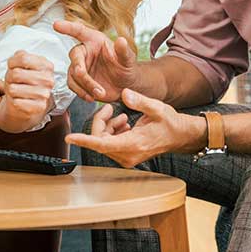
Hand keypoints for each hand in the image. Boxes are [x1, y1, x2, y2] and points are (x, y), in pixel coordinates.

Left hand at [0, 51, 54, 131]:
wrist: (24, 102)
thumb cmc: (21, 81)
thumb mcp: (19, 64)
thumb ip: (19, 56)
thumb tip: (16, 59)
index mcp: (47, 66)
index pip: (22, 58)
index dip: (12, 63)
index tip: (14, 68)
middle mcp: (48, 80)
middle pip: (16, 73)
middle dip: (9, 77)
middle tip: (14, 81)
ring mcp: (45, 94)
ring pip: (13, 88)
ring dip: (10, 90)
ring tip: (15, 90)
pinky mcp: (38, 108)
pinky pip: (16, 102)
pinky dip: (13, 101)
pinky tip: (18, 100)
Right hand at [53, 20, 137, 102]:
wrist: (125, 86)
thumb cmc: (126, 67)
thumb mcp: (128, 59)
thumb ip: (123, 51)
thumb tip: (121, 40)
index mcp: (94, 40)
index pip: (79, 31)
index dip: (67, 27)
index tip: (56, 24)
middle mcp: (84, 51)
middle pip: (75, 57)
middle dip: (79, 68)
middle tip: (83, 74)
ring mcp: (79, 66)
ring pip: (73, 74)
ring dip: (84, 85)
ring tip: (99, 93)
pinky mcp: (77, 80)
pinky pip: (73, 86)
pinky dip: (81, 93)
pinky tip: (91, 97)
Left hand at [65, 89, 204, 167]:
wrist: (181, 137)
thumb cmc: (170, 123)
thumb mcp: (157, 108)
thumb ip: (140, 101)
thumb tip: (125, 94)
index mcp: (133, 144)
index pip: (102, 144)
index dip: (84, 140)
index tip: (70, 138)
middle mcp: (128, 155)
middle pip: (100, 139)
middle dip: (100, 121)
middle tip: (109, 107)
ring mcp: (126, 158)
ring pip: (103, 142)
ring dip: (107, 126)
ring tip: (122, 116)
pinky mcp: (126, 156)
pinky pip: (109, 144)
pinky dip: (111, 132)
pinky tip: (123, 123)